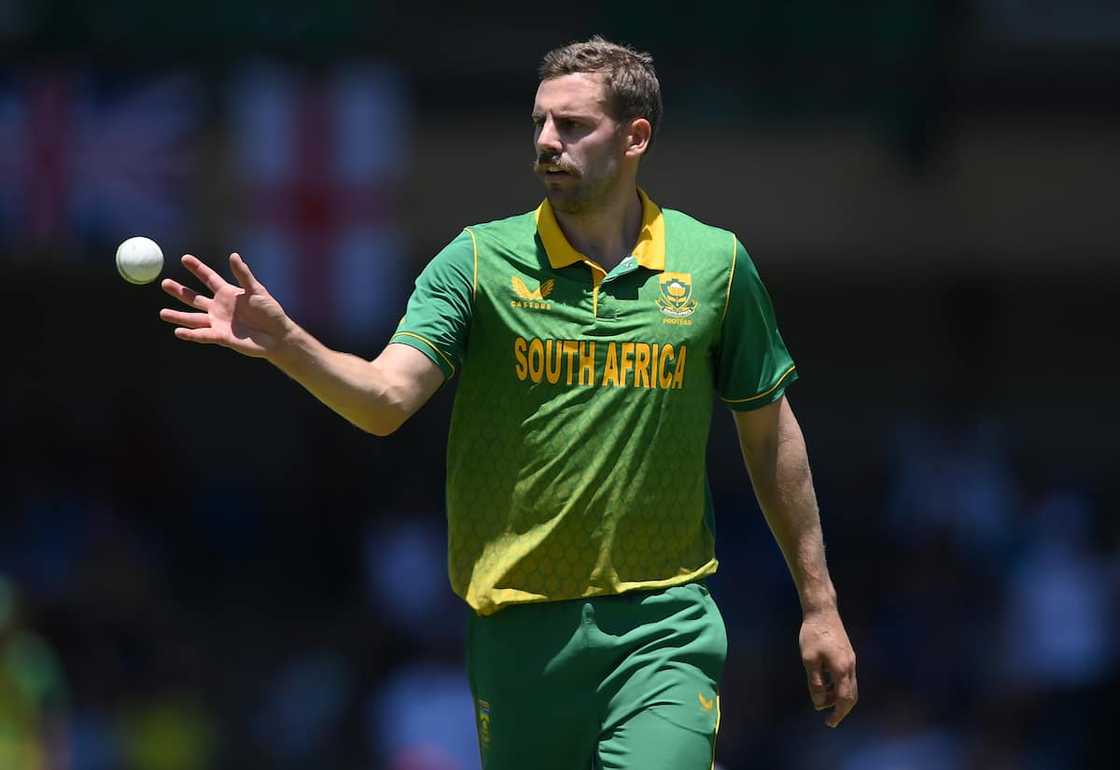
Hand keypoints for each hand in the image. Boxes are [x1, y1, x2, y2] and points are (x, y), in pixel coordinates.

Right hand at [160, 253, 293, 359]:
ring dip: (178, 316)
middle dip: (180, 291)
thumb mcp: (257, 290)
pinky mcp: (221, 337)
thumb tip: (233, 255)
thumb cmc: (270, 311)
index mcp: (228, 293)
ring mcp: (218, 322)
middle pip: (195, 298)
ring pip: (193, 318)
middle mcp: (219, 307)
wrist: (277, 335)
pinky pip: (203, 335)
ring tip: (162, 313)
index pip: (208, 278)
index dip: (197, 268)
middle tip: (164, 283)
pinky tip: (178, 332)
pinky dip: (191, 334)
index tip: (185, 258)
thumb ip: (243, 275)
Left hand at [799, 607, 857, 727]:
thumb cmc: (813, 634)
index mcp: (841, 669)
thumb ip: (815, 682)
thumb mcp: (809, 660)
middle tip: (829, 719)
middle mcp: (850, 666)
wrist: (822, 611)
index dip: (837, 713)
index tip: (829, 723)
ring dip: (837, 696)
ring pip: (850, 686)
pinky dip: (838, 686)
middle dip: (841, 709)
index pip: (843, 699)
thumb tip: (818, 703)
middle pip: (851, 695)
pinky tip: (824, 684)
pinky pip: (846, 677)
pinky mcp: (847, 654)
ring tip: (820, 700)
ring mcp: (850, 660)